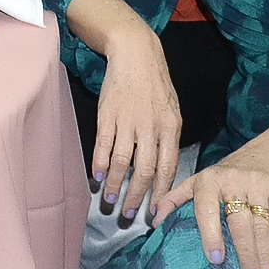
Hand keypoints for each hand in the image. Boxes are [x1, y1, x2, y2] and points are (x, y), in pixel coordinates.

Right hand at [91, 27, 181, 222]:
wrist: (136, 53)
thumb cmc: (155, 84)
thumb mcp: (172, 110)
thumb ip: (167, 138)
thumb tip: (162, 168)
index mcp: (171, 128)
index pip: (167, 168)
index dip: (160, 193)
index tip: (154, 212)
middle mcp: (151, 127)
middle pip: (144, 170)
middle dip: (136, 196)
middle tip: (128, 214)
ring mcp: (128, 121)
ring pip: (121, 161)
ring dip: (113, 183)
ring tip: (108, 199)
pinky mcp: (108, 114)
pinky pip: (103, 143)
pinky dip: (98, 162)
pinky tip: (95, 175)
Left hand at [155, 132, 268, 268]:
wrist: (268, 151)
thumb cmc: (227, 173)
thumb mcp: (199, 179)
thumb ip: (175, 199)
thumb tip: (155, 221)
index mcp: (208, 181)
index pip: (207, 210)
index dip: (210, 235)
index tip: (215, 259)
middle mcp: (232, 182)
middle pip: (240, 223)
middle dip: (246, 254)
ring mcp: (257, 186)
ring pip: (261, 226)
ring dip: (264, 255)